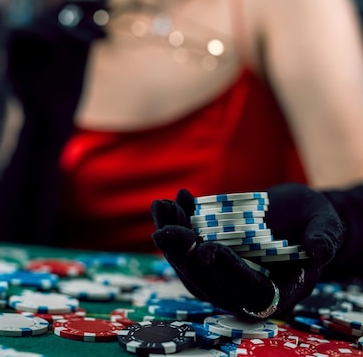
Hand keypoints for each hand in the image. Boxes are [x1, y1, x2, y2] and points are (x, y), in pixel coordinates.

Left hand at [151, 184, 344, 317]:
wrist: (296, 214)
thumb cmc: (315, 223)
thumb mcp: (325, 227)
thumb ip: (324, 239)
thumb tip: (318, 249)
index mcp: (272, 292)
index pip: (245, 291)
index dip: (225, 272)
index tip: (208, 248)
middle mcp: (240, 288)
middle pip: (206, 282)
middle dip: (184, 256)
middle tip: (168, 231)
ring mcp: (220, 271)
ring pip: (188, 263)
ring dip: (172, 237)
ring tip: (163, 207)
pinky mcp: (207, 250)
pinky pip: (187, 243)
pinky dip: (179, 221)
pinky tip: (179, 197)